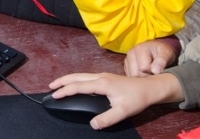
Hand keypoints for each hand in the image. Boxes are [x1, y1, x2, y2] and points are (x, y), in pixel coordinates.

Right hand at [48, 72, 180, 129]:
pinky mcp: (105, 77)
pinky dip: (75, 79)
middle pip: (76, 76)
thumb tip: (92, 124)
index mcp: (102, 84)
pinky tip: (75, 84)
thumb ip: (107, 119)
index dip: (65, 91)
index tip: (55, 95)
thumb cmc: (137, 99)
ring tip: (58, 84)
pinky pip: (85, 77)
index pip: (78, 86)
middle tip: (50, 87)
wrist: (149, 87)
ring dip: (68, 79)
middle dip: (62, 81)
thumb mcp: (123, 111)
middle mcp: (99, 77)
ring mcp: (102, 75)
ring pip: (80, 75)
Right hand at [124, 40, 177, 76]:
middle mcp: (130, 53)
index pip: (143, 68)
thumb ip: (161, 61)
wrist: (159, 49)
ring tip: (150, 73)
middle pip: (135, 73)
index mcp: (139, 49)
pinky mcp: (127, 65)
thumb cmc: (164, 52)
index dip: (152, 72)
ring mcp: (127, 60)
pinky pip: (130, 76)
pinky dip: (138, 78)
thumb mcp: (166, 54)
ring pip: (132, 76)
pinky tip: (145, 74)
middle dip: (146, 76)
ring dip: (142, 78)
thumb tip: (155, 71)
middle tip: (155, 73)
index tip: (160, 70)